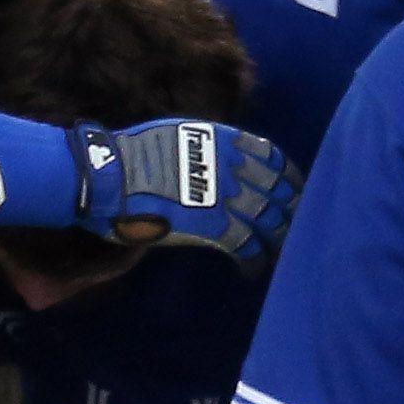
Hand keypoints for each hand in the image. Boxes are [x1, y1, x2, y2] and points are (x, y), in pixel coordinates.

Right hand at [75, 118, 299, 263]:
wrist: (110, 178)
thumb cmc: (129, 156)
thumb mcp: (174, 135)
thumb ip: (201, 146)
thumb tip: (209, 160)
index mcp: (223, 141)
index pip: (272, 156)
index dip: (286, 174)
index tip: (290, 187)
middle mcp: (232, 167)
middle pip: (278, 190)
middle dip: (290, 208)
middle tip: (293, 224)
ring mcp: (226, 197)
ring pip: (270, 219)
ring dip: (277, 237)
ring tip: (278, 251)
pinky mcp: (215, 227)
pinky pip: (248, 246)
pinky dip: (254, 259)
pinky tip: (251, 268)